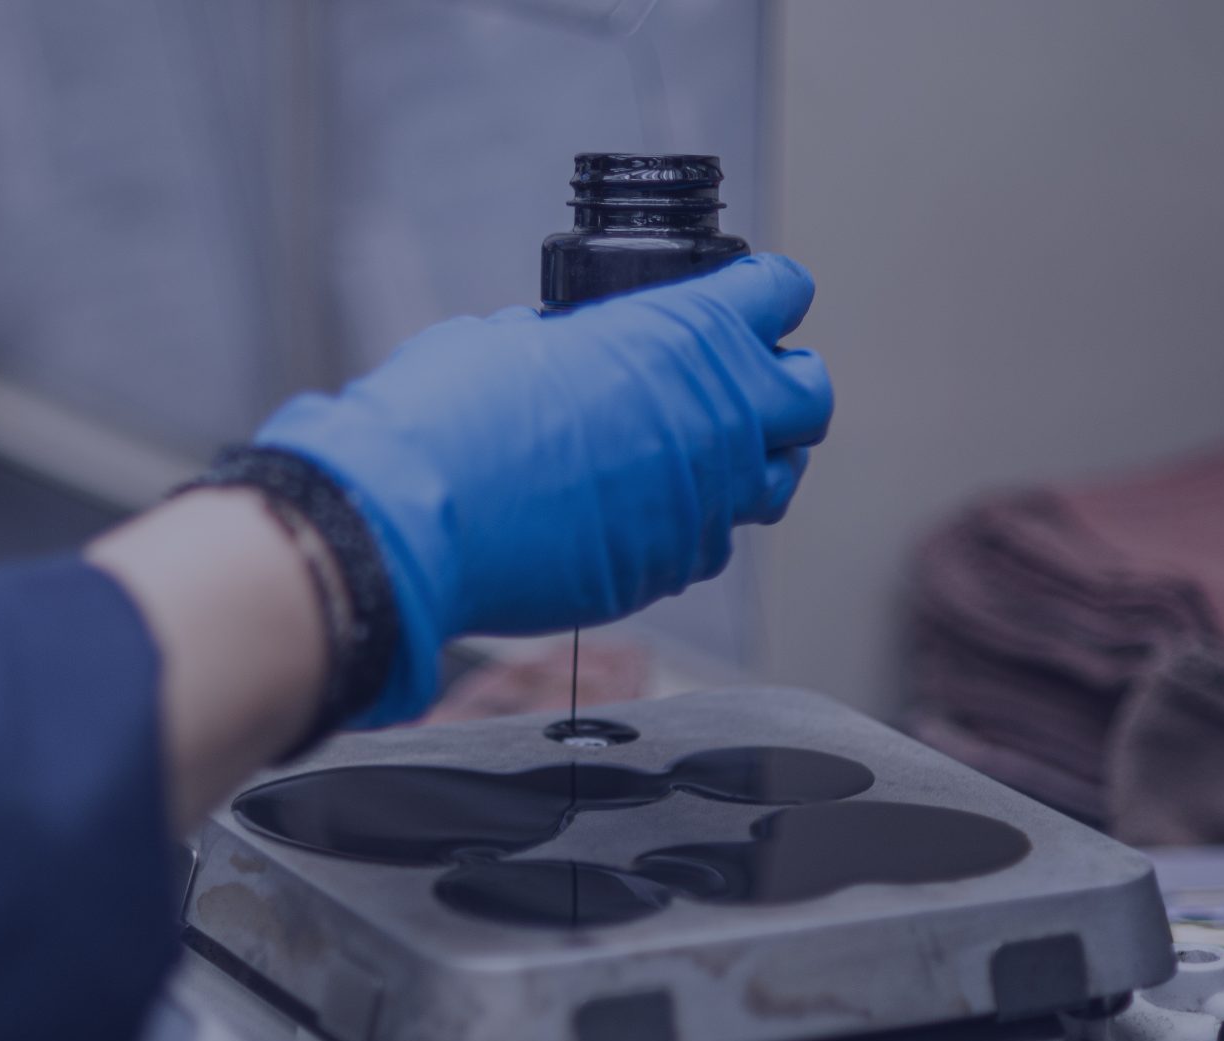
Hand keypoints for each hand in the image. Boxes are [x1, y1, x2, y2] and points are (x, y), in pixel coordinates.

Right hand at [255, 255, 830, 721]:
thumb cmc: (449, 417)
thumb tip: (575, 354)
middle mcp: (717, 418)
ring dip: (750, 462)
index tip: (746, 301)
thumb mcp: (512, 337)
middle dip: (780, 385)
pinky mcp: (672, 566)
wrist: (414, 522)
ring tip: (699, 456)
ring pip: (777, 480)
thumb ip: (576, 342)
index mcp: (684, 334)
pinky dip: (690, 524)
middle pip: (809, 395)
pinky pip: (710, 541)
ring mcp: (703, 501)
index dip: (761, 292)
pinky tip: (640, 512)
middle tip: (737, 387)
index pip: (778, 290)